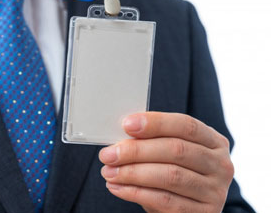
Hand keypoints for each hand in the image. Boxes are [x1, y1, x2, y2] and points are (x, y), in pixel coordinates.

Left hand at [99, 112, 233, 212]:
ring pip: (170, 175)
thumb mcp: (170, 153)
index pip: (185, 125)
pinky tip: (117, 187)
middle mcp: (220, 164)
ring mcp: (215, 191)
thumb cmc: (174, 172)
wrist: (186, 208)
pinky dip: (136, 193)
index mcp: (214, 141)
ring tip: (109, 171)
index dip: (155, 123)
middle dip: (137, 150)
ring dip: (132, 173)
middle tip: (108, 154)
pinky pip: (164, 200)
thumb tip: (122, 134)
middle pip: (176, 150)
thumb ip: (154, 141)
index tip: (126, 124)